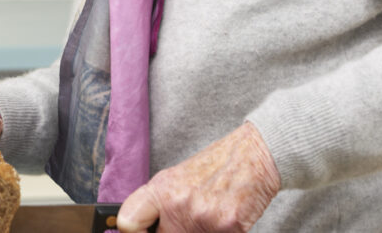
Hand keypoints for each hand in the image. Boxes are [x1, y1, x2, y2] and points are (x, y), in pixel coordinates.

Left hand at [115, 122, 280, 232]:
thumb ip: (161, 205)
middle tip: (185, 224)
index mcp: (161, 189)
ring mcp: (202, 217)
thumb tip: (147, 228)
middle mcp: (178, 203)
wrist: (252, 156)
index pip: (129, 222)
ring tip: (207, 219)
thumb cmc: (216, 166)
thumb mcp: (177, 179)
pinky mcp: (228, 228)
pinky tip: (226, 220)